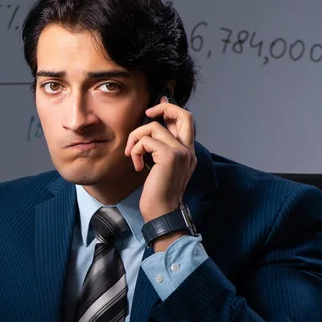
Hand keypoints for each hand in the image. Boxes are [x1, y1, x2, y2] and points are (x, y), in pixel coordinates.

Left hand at [124, 97, 195, 223]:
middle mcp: (188, 150)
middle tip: (147, 114)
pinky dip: (135, 151)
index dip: (170, 109)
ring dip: (136, 138)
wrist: (162, 213)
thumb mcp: (159, 167)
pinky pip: (145, 141)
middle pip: (183, 114)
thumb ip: (158, 148)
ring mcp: (181, 152)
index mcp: (188, 152)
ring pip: (154, 127)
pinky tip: (136, 165)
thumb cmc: (157, 194)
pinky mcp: (169, 156)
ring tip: (132, 155)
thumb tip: (150, 129)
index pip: (186, 120)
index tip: (154, 108)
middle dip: (162, 108)